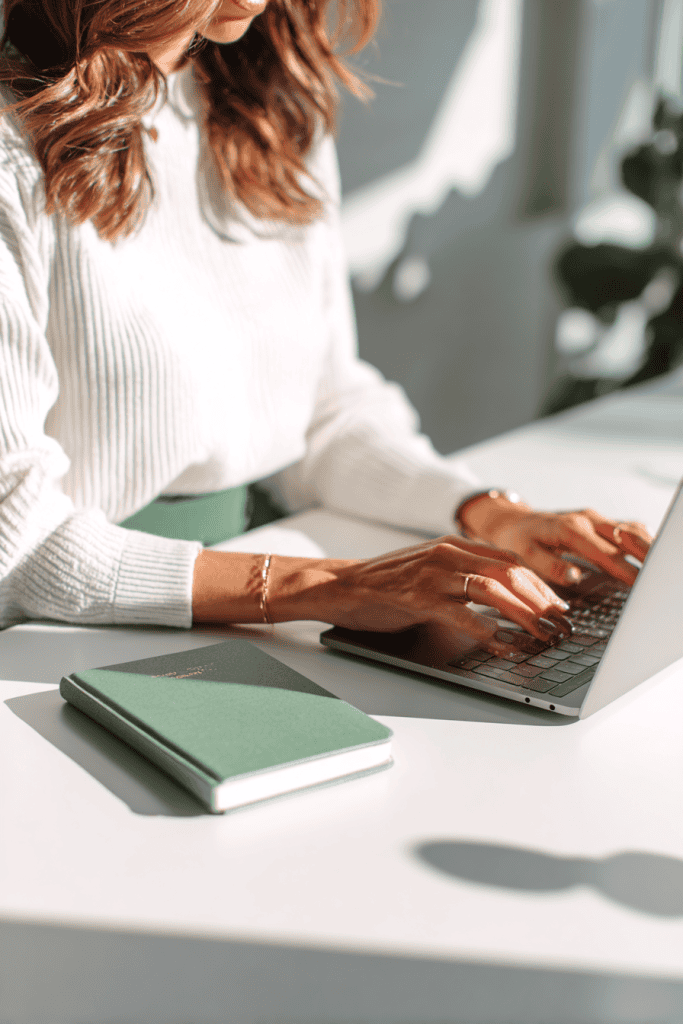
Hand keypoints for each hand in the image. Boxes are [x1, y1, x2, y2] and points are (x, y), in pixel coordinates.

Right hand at [269, 535, 573, 658]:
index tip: (559, 606)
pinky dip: (489, 631)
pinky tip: (504, 646)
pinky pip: (463, 614)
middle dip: (542, 600)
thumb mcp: (430, 571)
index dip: (541, 584)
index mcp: (454, 546)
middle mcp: (448, 553)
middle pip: (510, 571)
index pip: (511, 559)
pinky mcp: (419, 597)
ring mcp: (433, 574)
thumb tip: (503, 598)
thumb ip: (462, 576)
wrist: (340, 585)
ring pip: (493, 588)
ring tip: (543, 635)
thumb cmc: (386, 585)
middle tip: (562, 625)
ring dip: (525, 613)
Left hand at [458, 496, 651, 587]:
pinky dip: (643, 540)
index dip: (625, 569)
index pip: (605, 552)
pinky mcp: (599, 521)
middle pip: (627, 535)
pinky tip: (653, 555)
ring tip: (662, 568)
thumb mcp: (524, 554)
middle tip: (662, 576)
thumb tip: (574, 576)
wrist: (514, 521)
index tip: (641, 585)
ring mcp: (595, 518)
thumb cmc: (518, 540)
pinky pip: (627, 528)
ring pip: (631, 529)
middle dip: (647, 555)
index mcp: (569, 529)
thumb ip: (549, 566)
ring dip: (649, 546)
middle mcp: (587, 519)